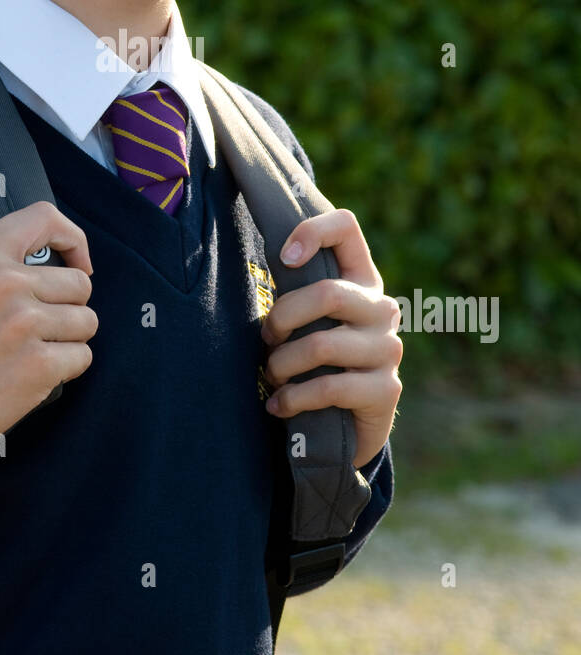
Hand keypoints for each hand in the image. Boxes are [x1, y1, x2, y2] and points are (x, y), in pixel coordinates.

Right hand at [0, 201, 97, 453]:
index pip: (45, 217)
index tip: (77, 263)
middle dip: (70, 307)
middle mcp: (5, 282)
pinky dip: (67, 368)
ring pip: (87, 321)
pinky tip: (37, 373)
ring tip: (36, 349)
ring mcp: (23, 323)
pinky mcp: (38, 364)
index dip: (72, 239)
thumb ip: (4, 262)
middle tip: (39, 327)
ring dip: (70, 339)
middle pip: (80, 283)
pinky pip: (83, 356)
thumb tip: (67, 264)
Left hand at [260, 208, 401, 467]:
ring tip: (272, 376)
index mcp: (361, 280)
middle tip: (266, 339)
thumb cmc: (315, 363)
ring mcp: (388, 349)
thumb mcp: (307, 320)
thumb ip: (296, 290)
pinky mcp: (385, 390)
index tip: (283, 258)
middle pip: (328, 293)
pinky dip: (293, 398)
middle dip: (282, 318)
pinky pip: (328, 387)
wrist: (345, 427)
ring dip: (281, 364)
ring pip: (320, 345)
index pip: (346, 227)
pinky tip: (279, 405)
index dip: (311, 231)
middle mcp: (382, 308)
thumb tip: (268, 258)